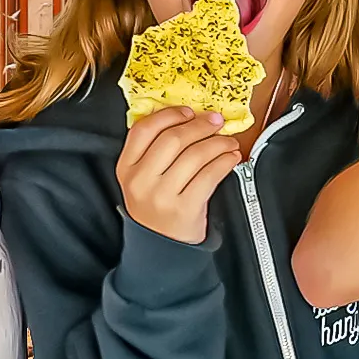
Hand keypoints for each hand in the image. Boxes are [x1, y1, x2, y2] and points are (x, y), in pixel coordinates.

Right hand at [117, 106, 244, 244]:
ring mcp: (162, 195)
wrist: (161, 247)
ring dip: (218, 143)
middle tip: (216, 122)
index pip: (144, 129)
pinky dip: (225, 161)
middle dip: (200, 126)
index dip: (169, 115)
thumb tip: (189, 118)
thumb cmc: (156, 207)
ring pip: (195, 155)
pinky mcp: (185, 208)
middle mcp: (141, 180)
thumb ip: (154, 151)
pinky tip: (231, 158)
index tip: (188, 111)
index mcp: (127, 167)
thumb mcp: (142, 179)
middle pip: (173, 138)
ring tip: (228, 142)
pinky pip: (210, 175)